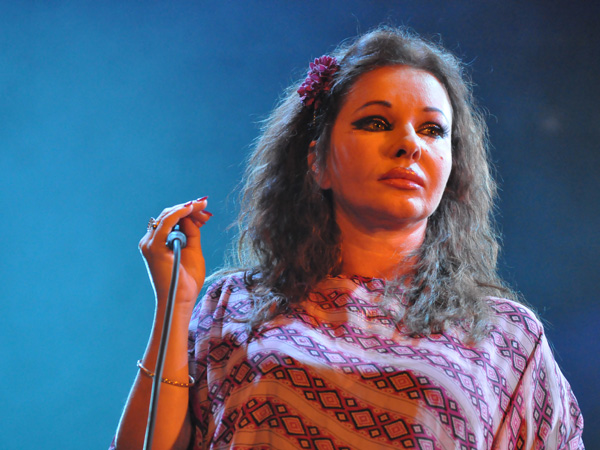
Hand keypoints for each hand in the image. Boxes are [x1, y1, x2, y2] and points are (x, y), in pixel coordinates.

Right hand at [139, 197, 211, 313]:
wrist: (181, 299)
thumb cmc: (187, 280)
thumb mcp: (193, 251)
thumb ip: (191, 234)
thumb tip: (192, 216)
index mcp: (157, 243)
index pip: (170, 219)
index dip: (187, 211)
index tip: (203, 208)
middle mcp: (150, 241)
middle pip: (168, 215)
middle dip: (188, 208)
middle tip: (204, 205)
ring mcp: (150, 244)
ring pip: (167, 216)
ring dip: (186, 208)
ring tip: (201, 204)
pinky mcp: (154, 247)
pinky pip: (166, 223)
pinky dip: (178, 213)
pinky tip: (190, 208)